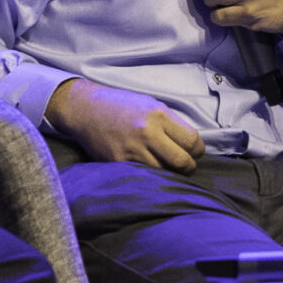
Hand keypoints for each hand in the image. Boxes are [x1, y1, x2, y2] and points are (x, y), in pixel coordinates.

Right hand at [47, 79, 203, 170]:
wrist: (84, 108)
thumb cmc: (122, 105)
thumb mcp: (152, 105)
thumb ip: (171, 124)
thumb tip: (192, 146)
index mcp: (159, 115)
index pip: (192, 141)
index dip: (198, 150)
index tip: (195, 152)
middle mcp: (146, 132)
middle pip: (182, 161)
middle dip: (188, 166)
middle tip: (186, 166)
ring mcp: (130, 149)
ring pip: (163, 172)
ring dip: (169, 173)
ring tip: (167, 168)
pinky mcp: (116, 162)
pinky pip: (142, 175)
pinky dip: (150, 176)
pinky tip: (150, 170)